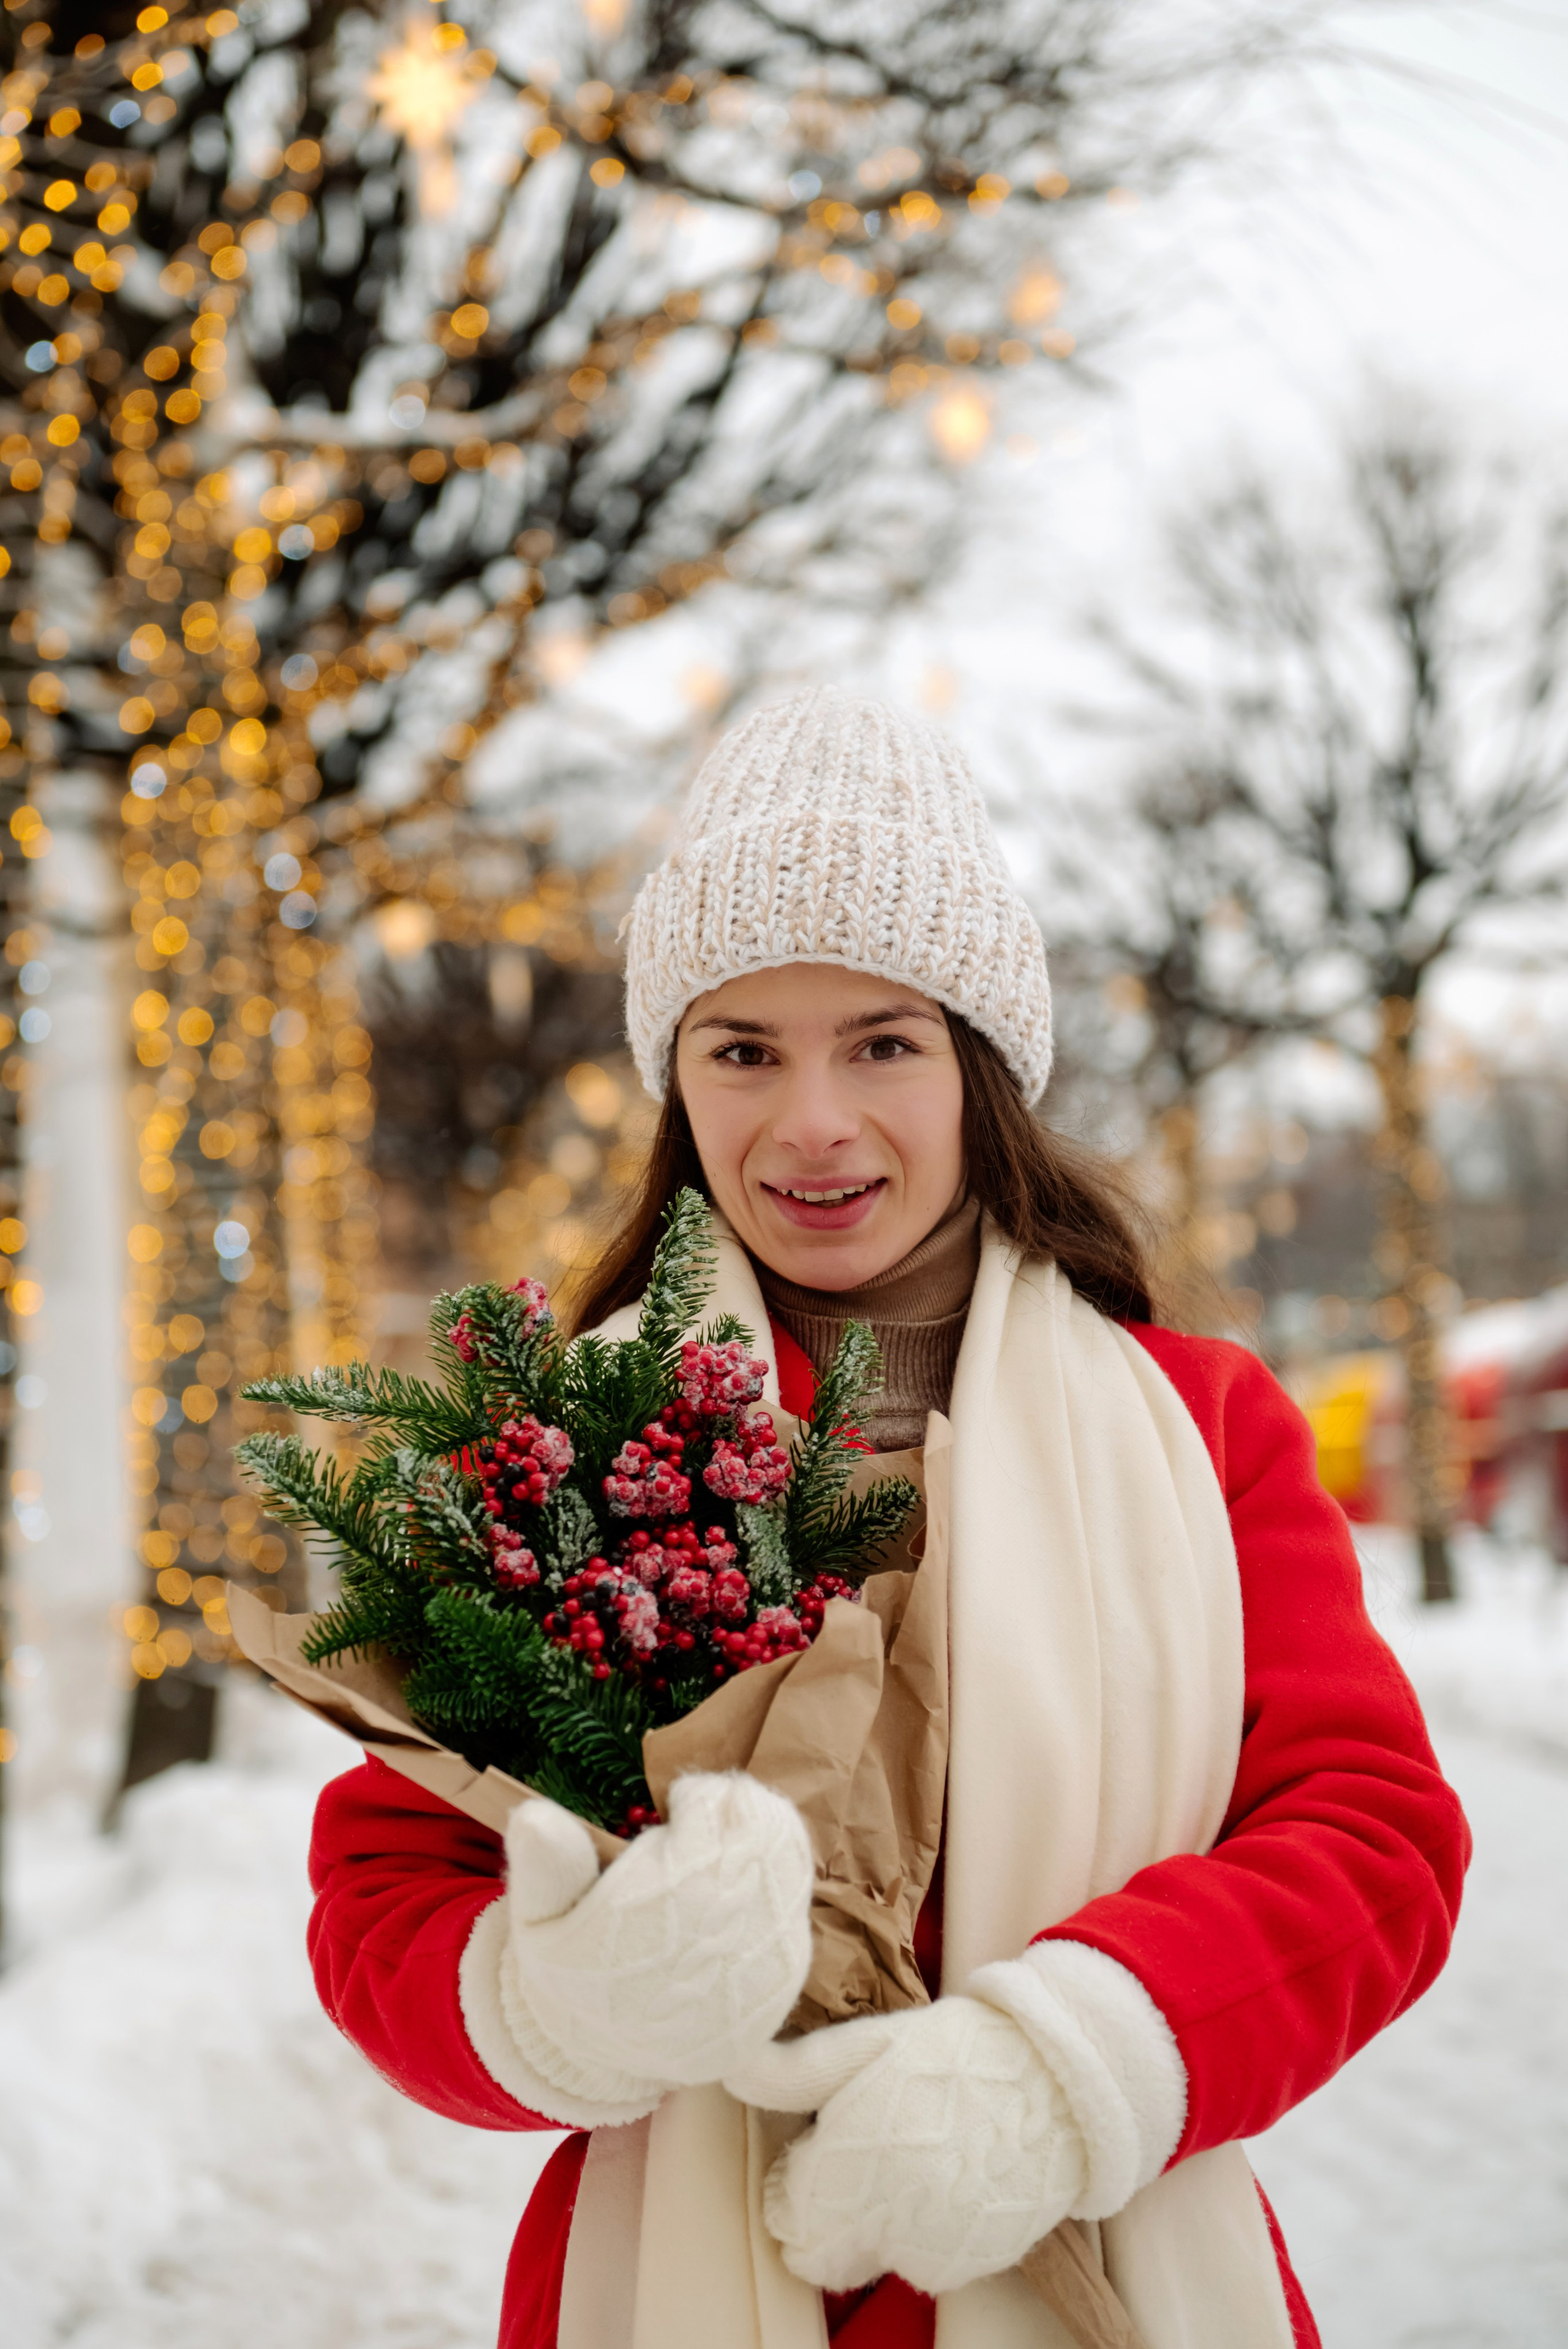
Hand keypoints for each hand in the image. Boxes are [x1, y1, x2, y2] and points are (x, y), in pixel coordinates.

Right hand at [501, 1770, 814, 2092]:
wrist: (612, 2053)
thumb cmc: (575, 1970)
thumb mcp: (540, 1921)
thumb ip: (544, 1867)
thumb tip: (532, 1814)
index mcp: (665, 1914)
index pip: (713, 1820)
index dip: (699, 1797)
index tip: (675, 1801)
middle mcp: (728, 1937)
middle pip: (759, 1830)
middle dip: (732, 1808)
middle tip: (701, 1810)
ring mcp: (764, 1962)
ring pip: (785, 1857)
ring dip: (759, 1832)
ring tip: (721, 1837)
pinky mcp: (787, 1977)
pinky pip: (798, 1900)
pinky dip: (779, 1870)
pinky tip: (744, 1871)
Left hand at [725, 1942, 1186, 2296]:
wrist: (1060, 2080)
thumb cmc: (956, 2052)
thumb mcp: (870, 2044)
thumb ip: (795, 2070)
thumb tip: (730, 2069)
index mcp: (854, 2161)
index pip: (790, 2221)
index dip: (798, 2183)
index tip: (821, 2145)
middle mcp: (889, 2218)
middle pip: (825, 2254)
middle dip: (830, 2213)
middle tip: (864, 2154)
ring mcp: (933, 2247)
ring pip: (873, 2257)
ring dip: (877, 2222)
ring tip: (912, 2152)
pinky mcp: (972, 2262)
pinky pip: (921, 2261)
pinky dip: (921, 2231)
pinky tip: (944, 2175)